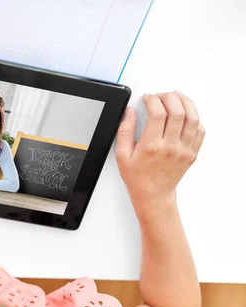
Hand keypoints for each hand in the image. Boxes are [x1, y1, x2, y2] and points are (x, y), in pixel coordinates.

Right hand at [116, 92, 205, 214]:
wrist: (153, 194)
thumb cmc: (137, 177)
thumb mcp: (122, 155)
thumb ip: (124, 131)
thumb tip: (129, 112)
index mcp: (151, 146)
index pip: (157, 113)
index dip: (153, 100)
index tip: (148, 98)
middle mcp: (170, 147)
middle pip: (178, 111)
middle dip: (169, 97)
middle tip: (161, 96)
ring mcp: (183, 150)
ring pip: (193, 118)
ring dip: (185, 103)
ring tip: (177, 98)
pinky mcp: (191, 153)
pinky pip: (200, 131)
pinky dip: (195, 118)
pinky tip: (185, 115)